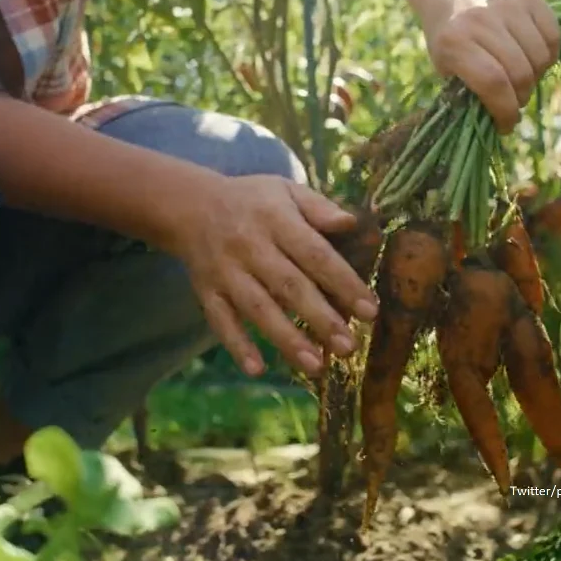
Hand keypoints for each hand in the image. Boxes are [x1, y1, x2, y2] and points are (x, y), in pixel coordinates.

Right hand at [173, 175, 378, 376]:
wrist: (190, 206)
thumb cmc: (252, 201)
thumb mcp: (286, 191)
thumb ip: (319, 208)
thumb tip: (352, 223)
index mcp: (276, 220)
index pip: (315, 254)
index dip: (343, 283)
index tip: (370, 311)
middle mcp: (251, 247)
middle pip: (290, 287)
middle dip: (321, 319)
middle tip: (349, 347)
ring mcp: (226, 272)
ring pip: (259, 309)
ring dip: (287, 339)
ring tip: (316, 366)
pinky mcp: (207, 292)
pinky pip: (220, 321)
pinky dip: (237, 345)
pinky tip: (257, 369)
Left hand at [410, 0, 560, 132]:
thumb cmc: (449, 36)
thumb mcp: (445, 66)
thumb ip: (469, 92)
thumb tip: (499, 122)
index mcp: (456, 41)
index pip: (493, 84)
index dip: (505, 111)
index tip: (506, 125)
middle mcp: (482, 19)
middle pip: (519, 72)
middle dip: (520, 97)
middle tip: (513, 100)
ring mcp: (507, 4)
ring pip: (539, 57)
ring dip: (535, 78)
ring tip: (522, 79)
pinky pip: (552, 36)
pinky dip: (548, 56)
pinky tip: (534, 60)